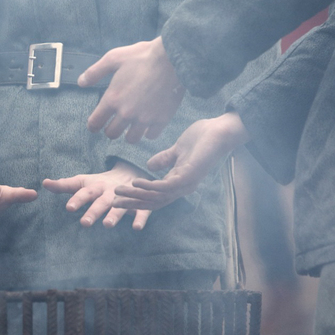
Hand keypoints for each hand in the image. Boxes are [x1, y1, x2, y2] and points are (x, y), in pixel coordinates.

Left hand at [42, 161, 150, 229]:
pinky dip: (139, 219)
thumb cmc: (101, 182)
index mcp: (96, 186)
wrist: (132, 172)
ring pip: (120, 206)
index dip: (77, 199)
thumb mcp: (83, 181)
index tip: (69, 208)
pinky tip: (136, 228)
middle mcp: (110, 192)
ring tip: (107, 225)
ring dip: (114, 215)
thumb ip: (65, 185)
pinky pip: (141, 211)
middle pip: (101, 202)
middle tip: (84, 223)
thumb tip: (44, 183)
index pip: (85, 193)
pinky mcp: (140, 204)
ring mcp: (126, 198)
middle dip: (93, 212)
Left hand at [81, 37, 184, 143]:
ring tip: (131, 126)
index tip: (95, 125)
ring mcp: (144, 118)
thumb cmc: (142, 56)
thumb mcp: (113, 58)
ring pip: (131, 139)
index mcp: (112, 99)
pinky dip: (148, 132)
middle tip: (114, 123)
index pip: (95, 123)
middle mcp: (126, 113)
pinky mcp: (161, 119)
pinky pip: (151, 136)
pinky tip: (148, 123)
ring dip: (129, 134)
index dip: (93, 125)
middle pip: (111, 134)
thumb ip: (95, 72)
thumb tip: (81, 83)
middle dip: (110, 129)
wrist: (172, 58)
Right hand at [113, 112, 249, 209]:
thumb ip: (164, 159)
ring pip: (157, 198)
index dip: (136, 199)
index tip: (118, 197)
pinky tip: (135, 183)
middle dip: (133, 204)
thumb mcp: (177, 149)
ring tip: (119, 192)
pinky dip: (149, 187)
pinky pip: (165, 187)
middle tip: (113, 204)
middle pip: (154, 203)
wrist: (221, 130)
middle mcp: (182, 187)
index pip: (154, 197)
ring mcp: (185, 184)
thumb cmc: (203, 138)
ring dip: (137, 197)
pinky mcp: (188, 177)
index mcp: (178, 181)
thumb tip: (149, 166)